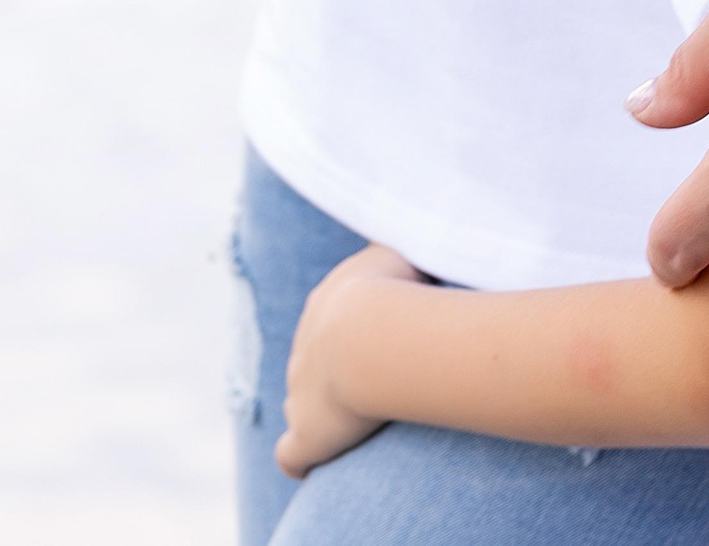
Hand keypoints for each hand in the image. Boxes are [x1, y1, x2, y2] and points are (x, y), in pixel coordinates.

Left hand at [274, 243, 427, 477]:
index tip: (382, 344)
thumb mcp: (398, 254)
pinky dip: (299, 460)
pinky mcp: (305, 435)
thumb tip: (416, 239)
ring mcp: (299, 393)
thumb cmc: (394, 293)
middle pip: (312, 364)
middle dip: (334, 375)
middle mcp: (303, 350)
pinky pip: (292, 455)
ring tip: (350, 425)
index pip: (332, 323)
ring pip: (301, 405)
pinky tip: (309, 469)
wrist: (370, 337)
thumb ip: (401, 251)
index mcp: (324, 308)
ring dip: (322, 415)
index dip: (355, 336)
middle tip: (371, 384)